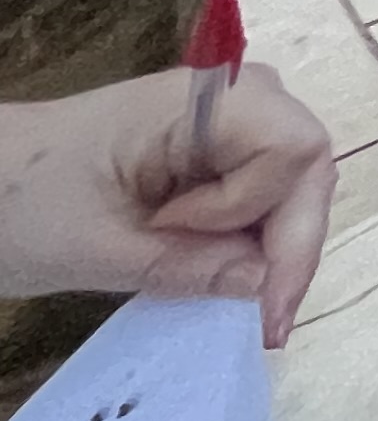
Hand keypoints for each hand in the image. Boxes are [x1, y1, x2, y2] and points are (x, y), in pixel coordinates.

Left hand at [0, 66, 338, 347]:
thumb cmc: (18, 203)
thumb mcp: (92, 248)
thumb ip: (184, 267)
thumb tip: (264, 288)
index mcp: (198, 101)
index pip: (291, 148)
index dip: (261, 210)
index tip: (198, 253)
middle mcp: (231, 98)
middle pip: (304, 164)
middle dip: (289, 243)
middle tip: (263, 323)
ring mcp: (226, 122)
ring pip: (293, 181)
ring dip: (275, 245)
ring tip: (248, 307)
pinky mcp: (215, 149)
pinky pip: (264, 191)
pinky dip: (254, 239)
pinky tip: (229, 277)